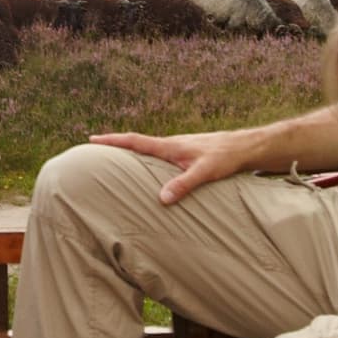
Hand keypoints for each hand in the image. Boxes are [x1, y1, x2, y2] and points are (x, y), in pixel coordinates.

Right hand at [92, 128, 261, 206]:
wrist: (244, 148)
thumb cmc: (225, 157)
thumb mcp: (204, 173)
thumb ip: (183, 184)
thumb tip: (162, 199)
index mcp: (170, 146)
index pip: (135, 141)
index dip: (113, 141)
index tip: (93, 139)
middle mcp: (171, 144)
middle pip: (137, 143)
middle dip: (115, 145)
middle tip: (94, 147)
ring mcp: (178, 148)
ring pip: (148, 149)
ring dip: (130, 152)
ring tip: (114, 160)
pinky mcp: (185, 154)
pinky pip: (159, 156)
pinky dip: (146, 159)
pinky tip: (147, 168)